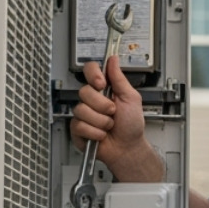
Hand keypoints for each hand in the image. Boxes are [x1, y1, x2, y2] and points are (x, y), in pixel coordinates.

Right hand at [71, 55, 158, 180]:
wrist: (128, 148)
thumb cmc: (131, 124)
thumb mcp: (131, 98)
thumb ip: (120, 79)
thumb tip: (113, 59)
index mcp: (103, 89)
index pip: (90, 70)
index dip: (93, 74)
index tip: (101, 83)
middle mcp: (91, 99)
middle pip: (84, 91)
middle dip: (103, 105)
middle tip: (113, 112)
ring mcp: (83, 114)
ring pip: (82, 110)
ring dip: (101, 121)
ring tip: (109, 126)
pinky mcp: (77, 129)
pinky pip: (80, 125)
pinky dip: (95, 132)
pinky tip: (101, 135)